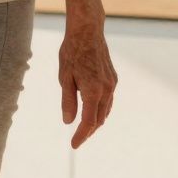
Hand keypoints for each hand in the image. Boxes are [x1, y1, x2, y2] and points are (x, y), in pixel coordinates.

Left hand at [59, 24, 116, 148]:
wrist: (88, 32)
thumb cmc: (72, 52)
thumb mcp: (64, 78)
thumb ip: (68, 101)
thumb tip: (68, 122)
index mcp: (93, 91)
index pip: (88, 121)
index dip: (81, 135)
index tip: (74, 145)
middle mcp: (106, 90)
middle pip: (99, 119)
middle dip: (89, 132)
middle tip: (77, 140)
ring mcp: (112, 84)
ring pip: (106, 111)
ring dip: (96, 122)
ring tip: (84, 130)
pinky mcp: (113, 79)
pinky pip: (108, 100)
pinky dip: (100, 110)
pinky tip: (92, 111)